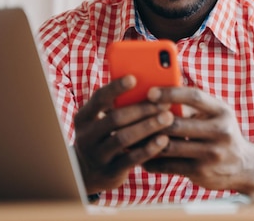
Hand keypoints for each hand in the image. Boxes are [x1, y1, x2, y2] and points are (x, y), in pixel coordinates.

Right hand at [73, 76, 174, 193]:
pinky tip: (164, 140)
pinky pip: (130, 159)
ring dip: (148, 127)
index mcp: (85, 117)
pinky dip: (148, 149)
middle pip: (115, 118)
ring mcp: (97, 155)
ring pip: (123, 138)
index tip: (134, 78)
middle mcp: (87, 136)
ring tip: (168, 118)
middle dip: (142, 109)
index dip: (116, 88)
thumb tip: (151, 85)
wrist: (87, 173)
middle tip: (165, 103)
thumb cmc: (105, 136)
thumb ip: (119, 105)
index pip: (99, 98)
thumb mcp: (102, 120)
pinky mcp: (109, 172)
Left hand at [142, 87, 253, 192]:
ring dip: (147, 142)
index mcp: (222, 111)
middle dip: (152, 120)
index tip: (149, 92)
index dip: (170, 93)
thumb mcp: (216, 114)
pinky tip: (141, 157)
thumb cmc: (221, 132)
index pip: (195, 97)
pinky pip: (169, 165)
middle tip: (131, 117)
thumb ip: (194, 106)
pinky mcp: (202, 172)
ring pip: (170, 146)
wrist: (243, 166)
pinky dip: (152, 161)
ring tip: (130, 137)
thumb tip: (159, 96)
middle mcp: (220, 131)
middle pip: (178, 124)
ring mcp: (212, 153)